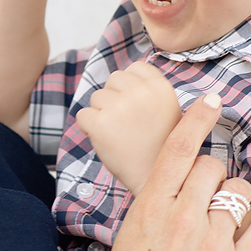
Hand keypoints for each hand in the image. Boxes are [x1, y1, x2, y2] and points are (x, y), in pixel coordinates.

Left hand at [77, 60, 183, 193]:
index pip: (135, 68)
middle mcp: (141, 92)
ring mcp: (119, 107)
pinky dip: (89, 128)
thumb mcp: (168, 110)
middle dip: (115, 97)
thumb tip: (124, 75)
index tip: (137, 106)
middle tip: (127, 124)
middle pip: (113, 79)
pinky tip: (106, 141)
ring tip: (120, 134)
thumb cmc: (160, 147)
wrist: (157, 181)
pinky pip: (83, 115)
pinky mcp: (100, 124)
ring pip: (97, 97)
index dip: (131, 86)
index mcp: (161, 87)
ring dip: (102, 114)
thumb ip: (149, 90)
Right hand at [82, 93, 250, 250]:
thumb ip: (154, 208)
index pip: (179, 147)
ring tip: (228, 220)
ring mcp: (211, 245)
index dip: (199, 117)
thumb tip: (177, 183)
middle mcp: (182, 219)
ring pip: (240, 194)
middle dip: (215, 178)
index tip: (213, 98)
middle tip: (210, 198)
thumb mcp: (127, 240)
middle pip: (214, 168)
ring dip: (238, 201)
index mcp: (149, 209)